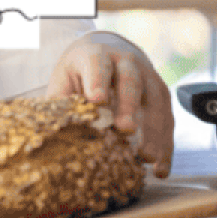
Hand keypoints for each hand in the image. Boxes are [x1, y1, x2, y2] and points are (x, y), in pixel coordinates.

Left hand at [46, 31, 174, 176]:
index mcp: (96, 55)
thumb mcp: (65, 78)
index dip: (97, 81)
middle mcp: (127, 63)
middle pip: (130, 82)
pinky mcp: (162, 97)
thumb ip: (61, 101)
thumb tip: (48, 135)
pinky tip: (160, 168)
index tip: (97, 100)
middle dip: (129, 106)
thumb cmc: (81, 71)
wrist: (110, 49)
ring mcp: (149, 78)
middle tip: (125, 129)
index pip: (97, 65)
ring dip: (153, 132)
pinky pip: (168, 121)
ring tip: (147, 158)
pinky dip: (165, 146)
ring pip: (155, 103)